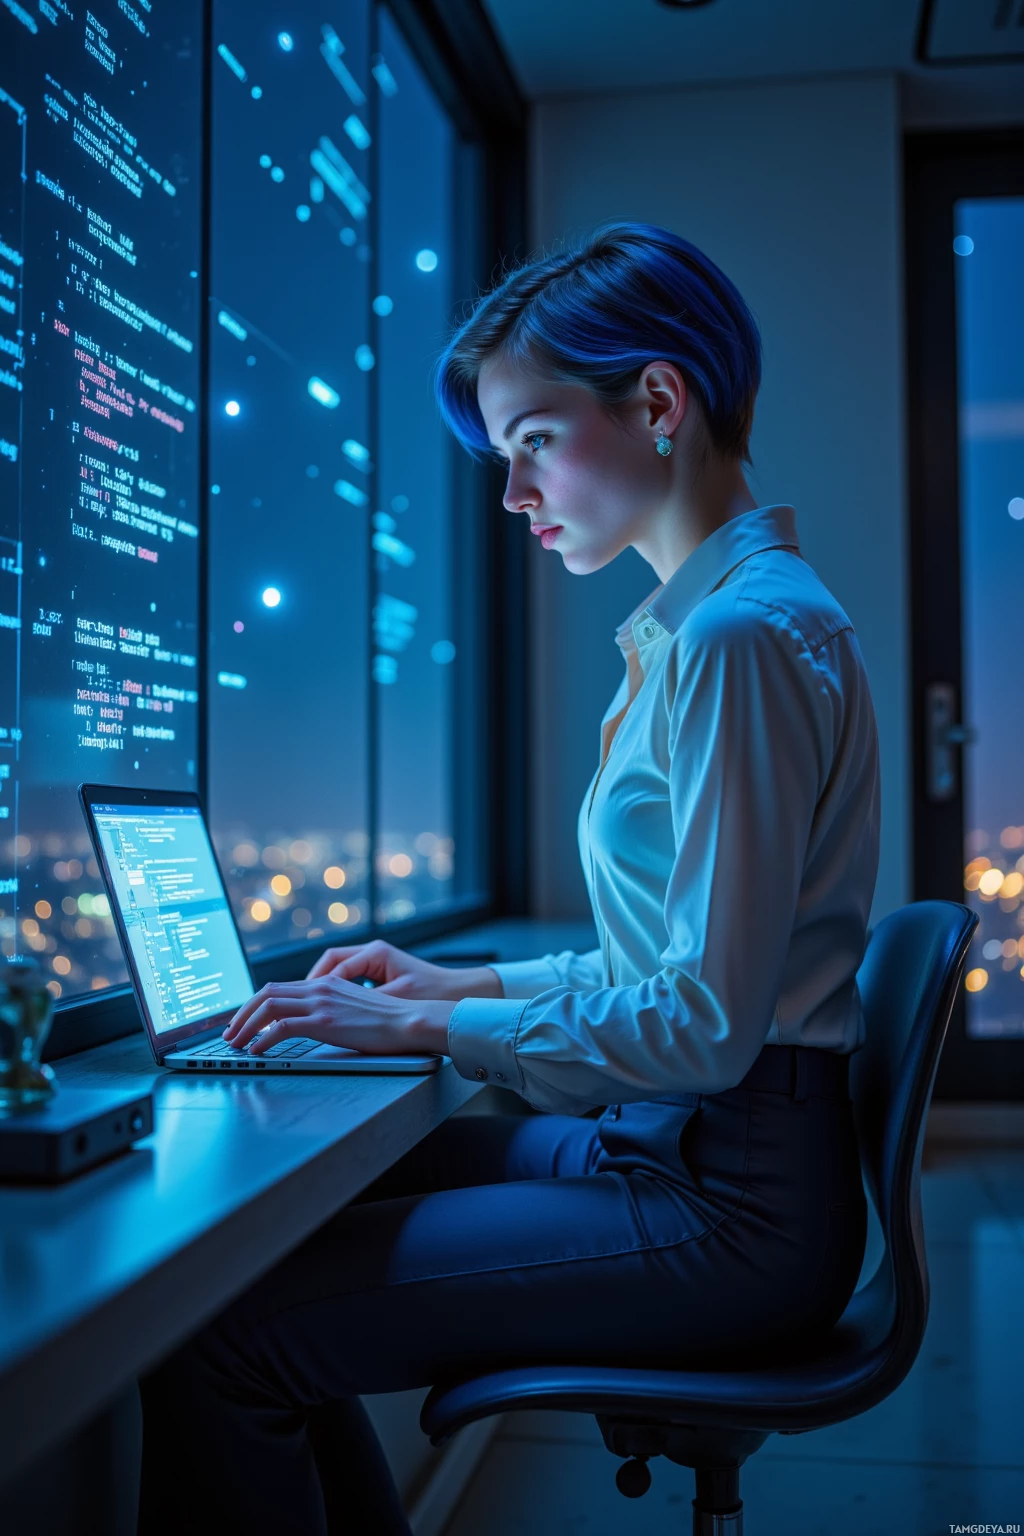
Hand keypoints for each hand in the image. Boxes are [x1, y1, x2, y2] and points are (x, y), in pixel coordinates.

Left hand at [222, 975, 454, 1056]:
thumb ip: (332, 1011)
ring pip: (268, 1007)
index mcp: (327, 983)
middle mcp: (320, 987)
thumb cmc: (390, 1021)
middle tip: (230, 1032)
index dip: (255, 1003)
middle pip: (266, 993)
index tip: (243, 1020)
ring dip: (245, 1026)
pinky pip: (281, 1027)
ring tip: (236, 1043)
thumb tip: (312, 1025)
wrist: (411, 1020)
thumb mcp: (355, 1009)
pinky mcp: (325, 1021)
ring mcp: (321, 1003)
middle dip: (242, 1013)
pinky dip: (262, 1039)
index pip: (279, 987)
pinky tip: (256, 1051)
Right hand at [305, 938, 499, 1001]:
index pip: (334, 963)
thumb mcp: (397, 999)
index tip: (306, 1001)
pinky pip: (347, 979)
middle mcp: (372, 952)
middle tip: (295, 1003)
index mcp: (375, 953)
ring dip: (321, 987)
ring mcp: (374, 962)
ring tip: (307, 1006)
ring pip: (335, 970)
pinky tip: (328, 1008)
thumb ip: (365, 1002)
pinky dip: (335, 991)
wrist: (459, 994)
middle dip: (312, 982)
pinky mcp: (378, 974)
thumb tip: (337, 1012)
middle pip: (329, 962)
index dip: (317, 983)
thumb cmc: (433, 993)